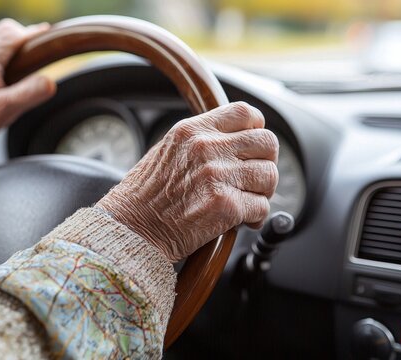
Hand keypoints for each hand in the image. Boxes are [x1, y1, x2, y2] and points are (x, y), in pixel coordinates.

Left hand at [0, 19, 56, 169]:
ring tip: (23, 71)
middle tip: (40, 56)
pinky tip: (1, 81)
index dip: (35, 35)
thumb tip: (50, 82)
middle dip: (23, 40)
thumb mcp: (2, 112)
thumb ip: (29, 94)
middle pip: (3, 33)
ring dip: (10, 51)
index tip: (49, 38)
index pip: (15, 33)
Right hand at [97, 102, 278, 261]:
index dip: (256, 129)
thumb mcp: (168, 150)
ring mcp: (217, 177)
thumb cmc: (145, 195)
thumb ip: (202, 140)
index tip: (253, 145)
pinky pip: (262, 207)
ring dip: (263, 191)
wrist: (131, 228)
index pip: (245, 113)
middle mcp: (207, 149)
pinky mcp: (225, 207)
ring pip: (269, 176)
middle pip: (267, 142)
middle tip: (255, 177)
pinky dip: (256, 216)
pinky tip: (242, 220)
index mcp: (193, 131)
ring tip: (247, 200)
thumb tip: (235, 140)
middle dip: (266, 162)